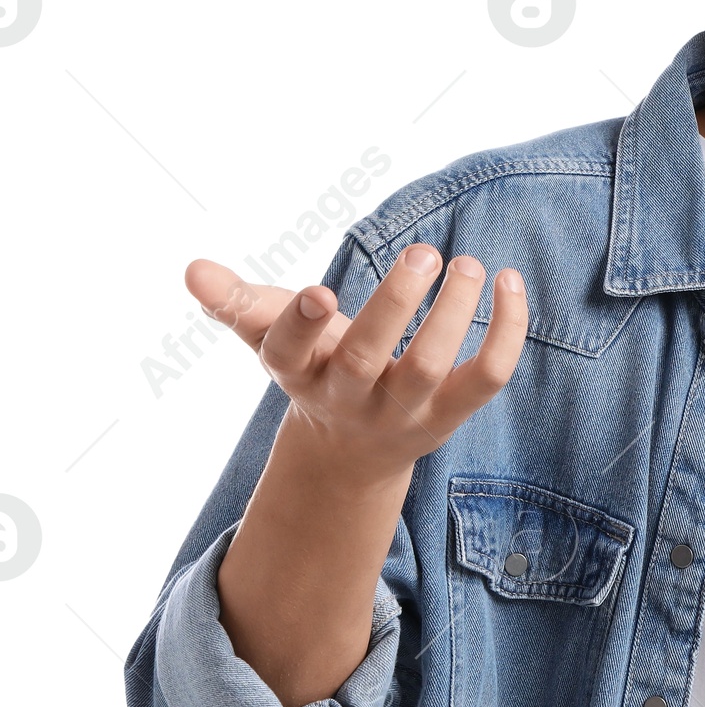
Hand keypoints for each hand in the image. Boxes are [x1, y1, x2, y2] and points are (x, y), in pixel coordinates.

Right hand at [186, 247, 527, 484]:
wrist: (352, 454)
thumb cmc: (316, 370)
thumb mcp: (275, 339)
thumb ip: (238, 303)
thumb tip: (192, 268)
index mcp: (298, 372)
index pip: (288, 352)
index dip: (301, 323)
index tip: (319, 290)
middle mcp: (347, 396)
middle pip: (367, 356)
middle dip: (394, 303)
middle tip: (424, 252)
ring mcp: (401, 410)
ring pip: (430, 367)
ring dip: (454, 313)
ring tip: (470, 264)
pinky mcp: (449, 414)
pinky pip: (486, 377)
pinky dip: (506, 332)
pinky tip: (509, 283)